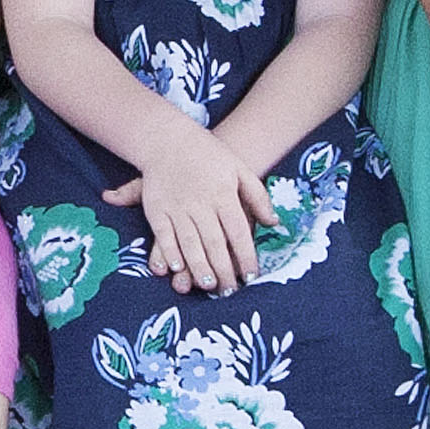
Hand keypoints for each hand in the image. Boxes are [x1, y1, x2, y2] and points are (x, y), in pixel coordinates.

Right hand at [104, 120, 272, 295]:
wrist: (170, 138)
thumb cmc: (209, 155)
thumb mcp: (240, 169)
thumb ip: (258, 197)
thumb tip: (273, 223)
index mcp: (224, 195)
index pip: (238, 232)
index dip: (246, 256)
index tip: (252, 275)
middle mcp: (200, 203)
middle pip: (214, 243)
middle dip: (223, 269)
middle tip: (229, 290)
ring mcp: (176, 207)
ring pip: (190, 243)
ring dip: (198, 267)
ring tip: (208, 285)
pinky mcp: (156, 209)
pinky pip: (163, 235)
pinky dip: (169, 252)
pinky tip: (176, 268)